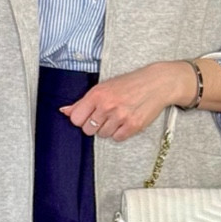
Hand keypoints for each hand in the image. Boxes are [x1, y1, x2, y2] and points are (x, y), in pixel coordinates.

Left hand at [62, 61, 193, 140]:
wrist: (157, 83)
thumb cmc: (129, 84)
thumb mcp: (103, 87)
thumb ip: (83, 101)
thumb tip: (64, 111)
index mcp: (97, 94)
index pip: (76, 119)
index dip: (81, 119)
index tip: (89, 115)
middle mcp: (107, 105)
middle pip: (88, 130)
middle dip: (94, 125)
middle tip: (105, 116)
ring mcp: (120, 116)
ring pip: (103, 135)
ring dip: (108, 128)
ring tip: (118, 116)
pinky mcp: (133, 125)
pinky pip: (117, 138)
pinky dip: (120, 132)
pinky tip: (126, 121)